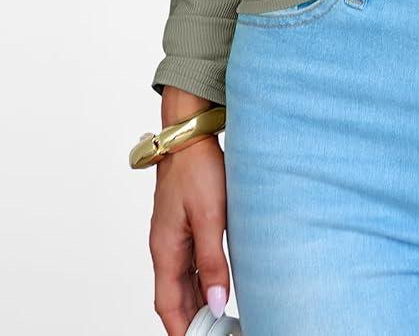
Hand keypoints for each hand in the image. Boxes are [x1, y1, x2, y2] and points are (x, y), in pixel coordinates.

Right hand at [150, 126, 230, 334]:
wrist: (190, 136)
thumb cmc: (197, 170)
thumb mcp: (210, 217)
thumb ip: (213, 261)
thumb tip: (217, 303)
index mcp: (165, 250)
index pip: (168, 304)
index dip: (182, 329)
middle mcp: (165, 247)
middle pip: (174, 297)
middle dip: (191, 320)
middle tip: (216, 333)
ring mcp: (174, 237)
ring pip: (183, 281)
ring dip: (197, 302)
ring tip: (218, 320)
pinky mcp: (185, 225)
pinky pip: (190, 263)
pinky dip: (202, 280)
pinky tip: (217, 286)